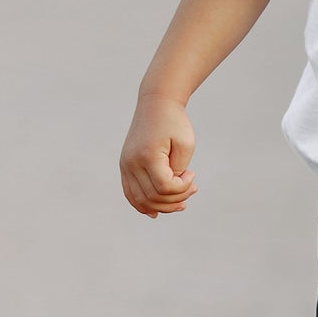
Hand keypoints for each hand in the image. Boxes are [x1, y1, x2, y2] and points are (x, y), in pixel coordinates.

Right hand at [120, 93, 196, 218]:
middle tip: (192, 187)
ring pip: (139, 200)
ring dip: (161, 206)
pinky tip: (156, 212)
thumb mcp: (186, 144)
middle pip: (152, 197)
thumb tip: (171, 190)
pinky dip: (142, 205)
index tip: (193, 173)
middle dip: (176, 198)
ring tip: (181, 202)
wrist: (155, 104)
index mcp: (147, 156)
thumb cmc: (175, 122)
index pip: (165, 187)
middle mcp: (131, 163)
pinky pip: (130, 193)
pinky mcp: (124, 166)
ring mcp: (125, 165)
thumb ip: (179, 170)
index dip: (183, 188)